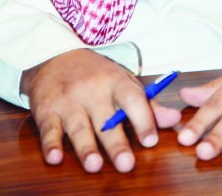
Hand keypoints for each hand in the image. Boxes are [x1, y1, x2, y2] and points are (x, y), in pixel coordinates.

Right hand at [21, 49, 181, 172]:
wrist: (55, 56)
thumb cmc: (95, 74)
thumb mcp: (122, 81)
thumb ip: (148, 104)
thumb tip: (174, 120)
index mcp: (115, 81)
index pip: (132, 99)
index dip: (143, 119)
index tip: (151, 140)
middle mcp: (92, 90)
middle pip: (105, 119)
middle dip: (116, 143)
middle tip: (126, 164)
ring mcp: (68, 100)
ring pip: (78, 126)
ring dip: (86, 147)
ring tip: (95, 165)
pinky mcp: (47, 110)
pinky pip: (49, 129)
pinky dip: (50, 144)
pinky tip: (55, 158)